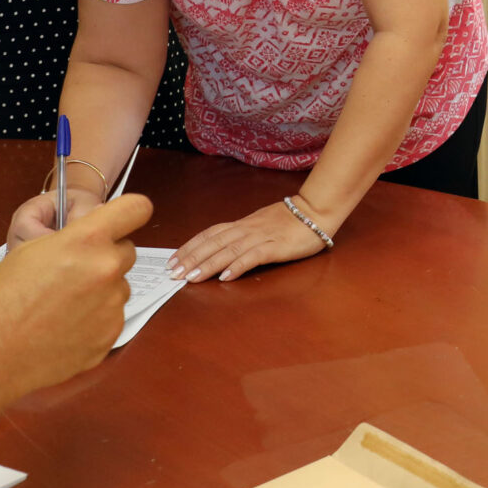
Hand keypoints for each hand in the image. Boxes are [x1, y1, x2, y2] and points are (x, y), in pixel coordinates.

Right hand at [0, 194, 151, 405]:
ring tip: (61, 306)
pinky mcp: (110, 335)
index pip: (136, 209)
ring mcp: (111, 305)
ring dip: (100, 291)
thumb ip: (73, 237)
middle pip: (126, 251)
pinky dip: (94, 320)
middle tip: (73, 272)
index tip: (121, 221)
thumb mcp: (31, 250)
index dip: (128, 213)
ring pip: (118, 287)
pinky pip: (111, 317)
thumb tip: (97, 231)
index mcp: (86, 241)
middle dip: (105, 256)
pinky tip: (63, 328)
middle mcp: (106, 269)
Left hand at [168, 199, 326, 283]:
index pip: (210, 234)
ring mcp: (261, 237)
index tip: (172, 260)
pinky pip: (253, 256)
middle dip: (191, 257)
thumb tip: (222, 249)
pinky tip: (226, 277)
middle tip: (173, 272)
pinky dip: (238, 266)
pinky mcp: (276, 246)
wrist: (316, 211)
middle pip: (214, 243)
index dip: (190, 246)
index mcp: (243, 225)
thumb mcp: (261, 224)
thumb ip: (243, 235)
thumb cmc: (291, 220)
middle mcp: (247, 229)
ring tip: (191, 277)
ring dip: (208, 264)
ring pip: (228, 250)